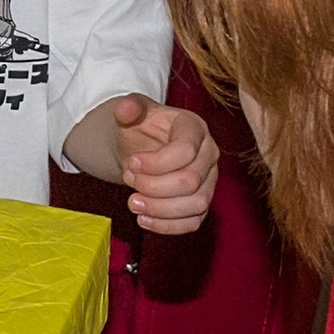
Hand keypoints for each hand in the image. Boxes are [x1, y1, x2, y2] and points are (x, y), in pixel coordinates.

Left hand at [112, 97, 218, 235]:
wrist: (144, 146)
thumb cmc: (143, 127)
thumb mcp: (134, 111)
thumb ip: (129, 107)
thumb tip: (124, 109)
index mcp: (195, 128)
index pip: (185, 151)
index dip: (155, 162)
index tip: (131, 163)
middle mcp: (209, 154)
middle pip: (190, 181)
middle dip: (153, 186)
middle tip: (129, 180)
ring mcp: (209, 180)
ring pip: (195, 205)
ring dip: (159, 209)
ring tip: (133, 202)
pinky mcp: (201, 202)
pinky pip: (193, 222)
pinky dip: (167, 226)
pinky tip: (143, 219)